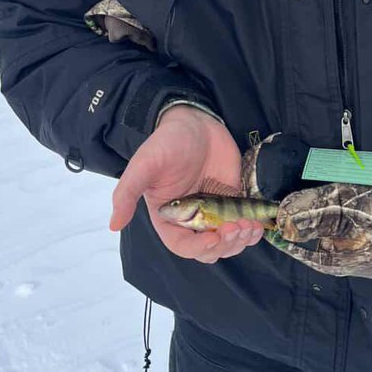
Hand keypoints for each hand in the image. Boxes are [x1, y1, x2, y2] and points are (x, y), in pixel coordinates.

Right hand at [110, 106, 263, 263]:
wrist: (194, 121)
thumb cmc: (166, 143)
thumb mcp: (144, 165)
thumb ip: (126, 193)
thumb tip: (113, 224)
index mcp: (168, 218)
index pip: (182, 246)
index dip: (198, 248)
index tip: (213, 237)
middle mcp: (192, 220)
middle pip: (210, 250)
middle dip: (225, 243)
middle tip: (237, 226)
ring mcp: (215, 212)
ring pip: (230, 242)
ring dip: (242, 240)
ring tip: (250, 225)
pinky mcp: (233, 202)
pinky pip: (245, 226)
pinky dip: (253, 229)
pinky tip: (258, 223)